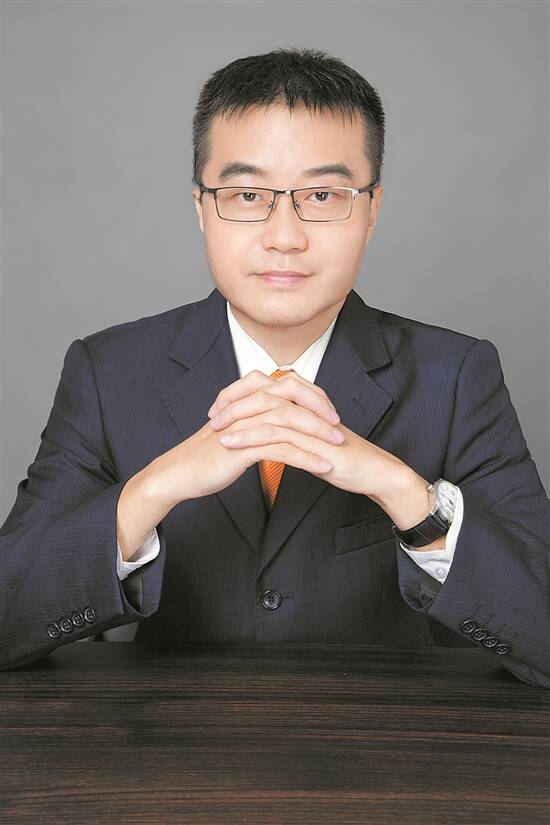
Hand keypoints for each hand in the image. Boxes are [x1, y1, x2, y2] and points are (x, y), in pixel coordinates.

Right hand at [143, 370, 342, 506]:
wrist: (177, 474)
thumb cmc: (205, 457)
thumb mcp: (233, 434)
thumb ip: (252, 422)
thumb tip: (274, 422)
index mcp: (245, 400)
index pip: (285, 386)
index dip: (310, 395)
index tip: (328, 410)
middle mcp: (245, 407)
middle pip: (291, 396)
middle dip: (318, 409)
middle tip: (338, 424)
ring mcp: (244, 426)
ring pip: (289, 421)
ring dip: (317, 434)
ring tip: (338, 445)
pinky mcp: (242, 448)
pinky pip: (282, 450)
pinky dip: (306, 458)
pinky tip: (322, 467)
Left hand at [207, 369, 411, 500]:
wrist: (371, 471)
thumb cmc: (342, 457)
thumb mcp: (311, 441)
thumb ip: (291, 432)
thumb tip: (267, 433)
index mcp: (303, 403)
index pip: (266, 388)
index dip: (240, 396)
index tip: (219, 410)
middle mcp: (306, 406)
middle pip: (263, 394)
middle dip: (233, 404)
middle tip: (212, 417)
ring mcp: (310, 421)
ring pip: (267, 412)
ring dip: (238, 421)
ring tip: (216, 431)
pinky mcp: (313, 440)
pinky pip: (277, 434)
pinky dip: (251, 438)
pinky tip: (233, 445)